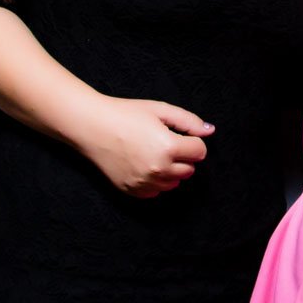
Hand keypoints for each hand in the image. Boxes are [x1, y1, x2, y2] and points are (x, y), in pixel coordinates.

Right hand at [70, 96, 211, 197]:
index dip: (192, 141)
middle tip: (165, 142)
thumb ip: (189, 121)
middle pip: (189, 170)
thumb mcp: (160, 110)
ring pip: (174, 183)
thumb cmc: (126, 114)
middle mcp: (158, 170)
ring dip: (171, 170)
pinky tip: (143, 164)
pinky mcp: (132, 190)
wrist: (92, 126)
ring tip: (153, 152)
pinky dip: (155, 181)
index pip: (199, 152)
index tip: (179, 134)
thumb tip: (210, 131)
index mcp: (168, 148)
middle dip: (183, 156)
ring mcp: (144, 182)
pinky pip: (156, 191)